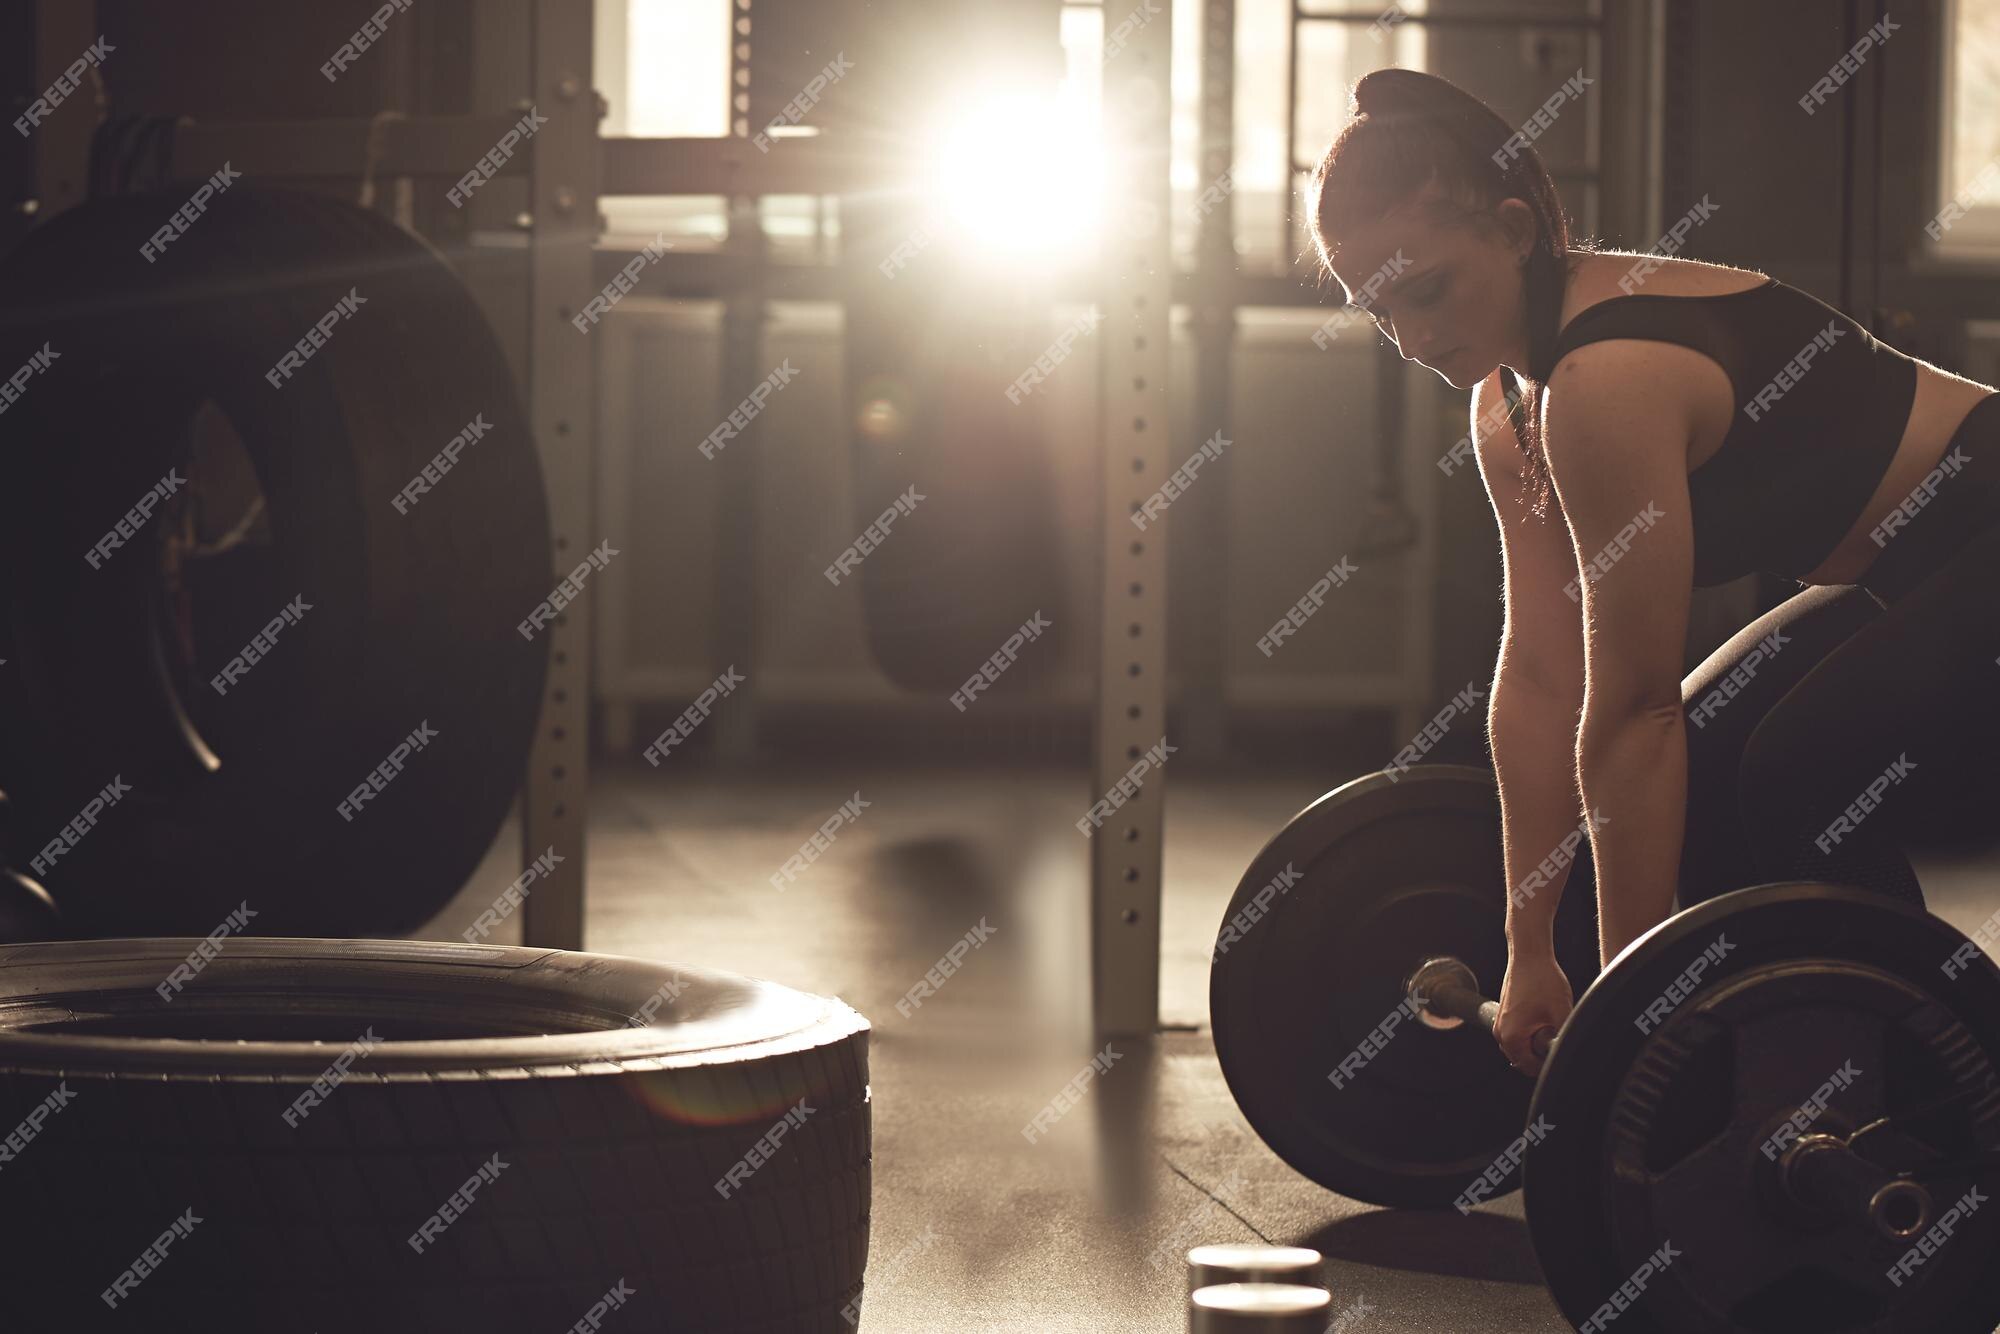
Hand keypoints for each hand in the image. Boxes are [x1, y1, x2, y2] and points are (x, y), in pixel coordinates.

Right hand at [1495, 951, 1571, 1077]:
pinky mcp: (1505, 1014)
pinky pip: (1518, 1034)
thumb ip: (1564, 1039)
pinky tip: (1543, 1016)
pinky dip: (1531, 1032)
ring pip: (1522, 1047)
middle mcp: (1501, 1032)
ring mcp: (1501, 1023)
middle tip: (1556, 1034)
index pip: (1531, 1068)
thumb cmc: (1542, 979)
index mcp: (1511, 1038)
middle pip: (1524, 1059)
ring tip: (1550, 1023)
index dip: (1549, 1062)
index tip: (1560, 1049)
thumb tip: (1570, 1053)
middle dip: (1542, 1053)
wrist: (1529, 955)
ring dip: (1537, 1042)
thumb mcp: (1561, 1013)